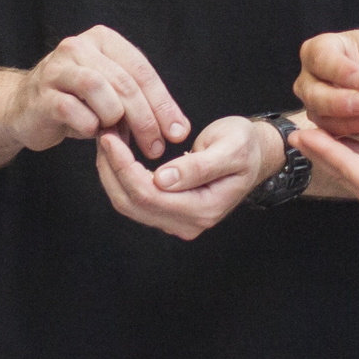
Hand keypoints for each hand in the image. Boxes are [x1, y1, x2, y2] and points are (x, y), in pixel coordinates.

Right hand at [2, 26, 188, 159]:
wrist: (24, 109)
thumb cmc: (75, 102)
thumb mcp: (112, 96)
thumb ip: (142, 104)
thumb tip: (179, 129)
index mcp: (102, 40)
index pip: (141, 69)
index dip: (163, 103)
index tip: (178, 132)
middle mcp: (78, 47)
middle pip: (123, 81)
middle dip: (145, 118)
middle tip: (156, 146)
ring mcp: (57, 69)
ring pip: (98, 88)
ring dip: (114, 117)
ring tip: (118, 136)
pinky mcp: (41, 94)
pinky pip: (72, 109)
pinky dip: (88, 125)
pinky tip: (91, 133)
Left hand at [94, 115, 279, 240]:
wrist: (255, 154)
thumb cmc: (246, 147)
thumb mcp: (230, 149)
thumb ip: (198, 167)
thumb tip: (163, 180)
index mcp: (204, 209)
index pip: (150, 195)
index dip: (124, 167)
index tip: (110, 138)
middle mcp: (188, 223)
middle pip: (132, 204)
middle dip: (111, 170)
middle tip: (102, 135)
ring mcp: (177, 221)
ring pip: (128, 204)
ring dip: (112, 174)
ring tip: (107, 142)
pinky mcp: (169, 211)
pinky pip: (135, 200)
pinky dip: (121, 177)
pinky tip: (117, 154)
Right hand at [297, 30, 358, 143]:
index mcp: (325, 48)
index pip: (319, 58)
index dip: (339, 71)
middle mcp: (316, 78)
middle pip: (313, 94)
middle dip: (340, 102)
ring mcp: (323, 106)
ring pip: (324, 120)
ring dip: (355, 120)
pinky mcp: (337, 129)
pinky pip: (339, 137)